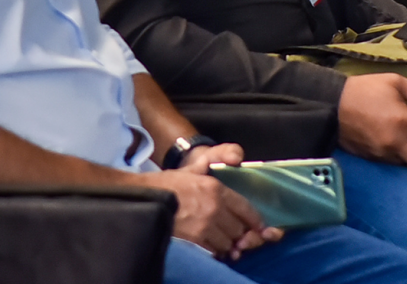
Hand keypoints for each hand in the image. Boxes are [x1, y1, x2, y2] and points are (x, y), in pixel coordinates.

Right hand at [134, 155, 282, 259]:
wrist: (145, 196)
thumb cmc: (171, 182)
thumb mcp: (196, 166)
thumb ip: (219, 157)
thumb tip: (237, 157)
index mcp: (216, 189)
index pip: (245, 208)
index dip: (255, 220)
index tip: (260, 227)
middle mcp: (214, 208)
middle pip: (239, 228)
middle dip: (241, 233)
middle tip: (240, 235)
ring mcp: (205, 225)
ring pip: (229, 241)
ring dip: (230, 242)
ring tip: (227, 241)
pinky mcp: (194, 239)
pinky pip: (215, 249)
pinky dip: (217, 250)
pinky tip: (214, 245)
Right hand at [337, 73, 406, 171]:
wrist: (331, 105)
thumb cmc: (363, 90)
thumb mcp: (392, 82)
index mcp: (404, 122)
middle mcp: (396, 142)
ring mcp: (382, 153)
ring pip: (406, 164)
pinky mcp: (370, 157)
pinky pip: (390, 162)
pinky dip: (399, 160)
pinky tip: (400, 155)